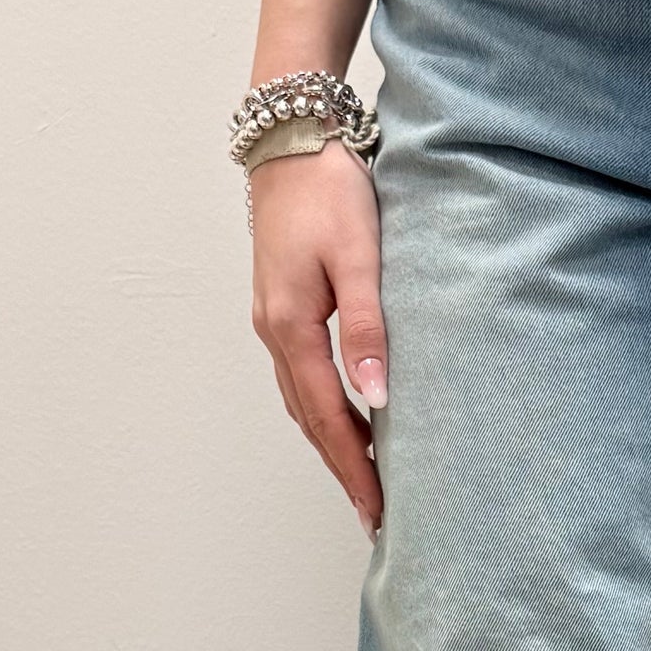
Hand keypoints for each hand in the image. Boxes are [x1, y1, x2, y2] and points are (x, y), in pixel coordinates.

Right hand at [249, 142, 387, 537]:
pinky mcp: (282, 304)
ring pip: (300, 400)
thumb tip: (377, 398)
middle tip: (373, 515)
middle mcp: (275, 330)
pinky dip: (320, 408)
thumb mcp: (358, 256)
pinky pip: (299, 375)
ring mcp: (273, 318)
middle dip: (341, 470)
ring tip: (362, 481)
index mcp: (292, 326)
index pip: (327, 417)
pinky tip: (343, 418)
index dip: (353, 468)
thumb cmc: (329, 188)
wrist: (292, 135)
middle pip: (308, 419)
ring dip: (329, 443)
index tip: (377, 510)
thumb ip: (369, 327)